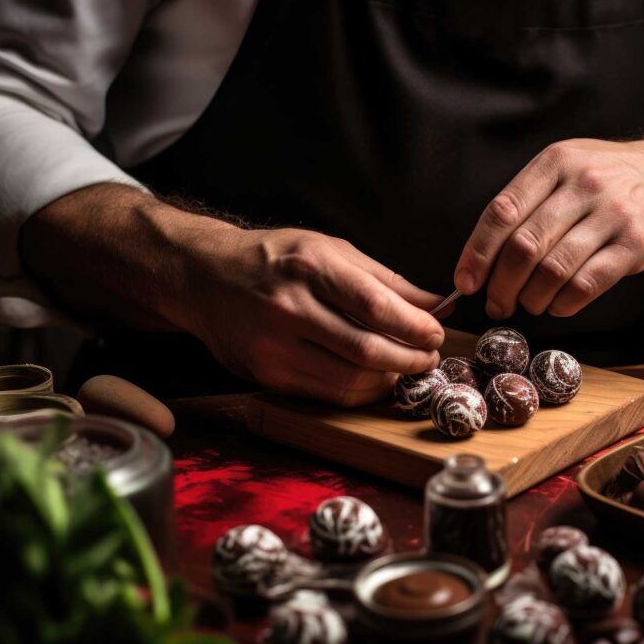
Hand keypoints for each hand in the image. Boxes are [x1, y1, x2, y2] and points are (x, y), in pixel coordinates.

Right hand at [185, 228, 445, 405]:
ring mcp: (273, 347)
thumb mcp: (330, 249)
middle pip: (366, 350)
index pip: (375, 307)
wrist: (206, 278)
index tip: (437, 333)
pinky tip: (375, 379)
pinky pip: (327, 394)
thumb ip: (385, 279)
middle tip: (429, 356)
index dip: (414, 327)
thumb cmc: (276, 258)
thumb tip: (434, 303)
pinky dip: (360, 392)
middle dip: (409, 359)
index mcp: (309, 267)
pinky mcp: (266, 375)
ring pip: (349, 380)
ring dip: (388, 379)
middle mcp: (289, 308)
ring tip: (406, 367)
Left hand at [454, 138, 643, 317]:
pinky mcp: (635, 243)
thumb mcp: (565, 169)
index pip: (503, 211)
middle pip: (525, 246)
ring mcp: (612, 213)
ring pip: (554, 270)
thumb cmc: (606, 180)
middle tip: (496, 303)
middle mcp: (583, 183)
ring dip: (532, 298)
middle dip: (502, 284)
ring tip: (528, 304)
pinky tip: (557, 305)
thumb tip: (480, 257)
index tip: (465, 281)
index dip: (478, 252)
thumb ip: (527, 202)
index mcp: (555, 162)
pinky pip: (587, 284)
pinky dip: (563, 304)